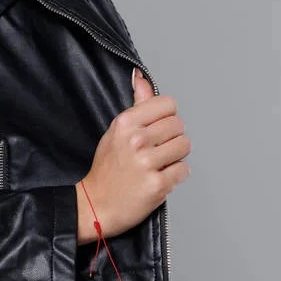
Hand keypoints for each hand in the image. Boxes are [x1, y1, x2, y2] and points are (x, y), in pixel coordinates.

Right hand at [75, 68, 190, 242]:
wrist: (96, 204)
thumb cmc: (107, 168)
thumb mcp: (116, 130)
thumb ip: (136, 104)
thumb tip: (140, 76)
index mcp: (126, 123)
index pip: (168, 104)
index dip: (166, 116)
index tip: (157, 128)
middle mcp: (136, 140)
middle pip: (179, 125)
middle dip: (171, 137)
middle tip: (156, 150)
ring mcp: (147, 163)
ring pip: (185, 146)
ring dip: (176, 156)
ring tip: (159, 163)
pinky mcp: (157, 185)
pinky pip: (183, 170)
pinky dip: (175, 175)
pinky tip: (160, 177)